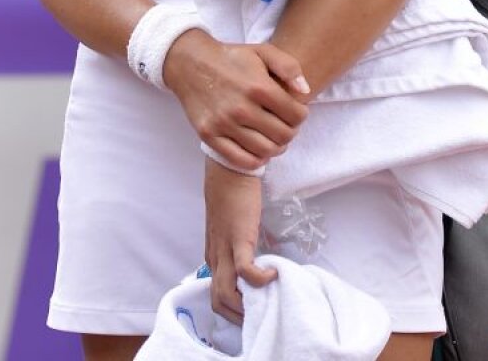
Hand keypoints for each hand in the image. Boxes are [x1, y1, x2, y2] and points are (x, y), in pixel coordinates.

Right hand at [164, 32, 308, 171]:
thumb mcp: (261, 51)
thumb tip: (305, 92)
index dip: (301, 114)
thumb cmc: (230, 58)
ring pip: (266, 151)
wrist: (190, 63)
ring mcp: (224, 123)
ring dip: (276, 147)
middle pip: (284, 136)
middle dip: (290, 131)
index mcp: (258, 87)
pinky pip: (242, 160)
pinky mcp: (210, 135)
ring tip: (272, 136)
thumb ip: (288, 66)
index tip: (294, 111)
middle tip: (284, 124)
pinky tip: (258, 149)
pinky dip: (256, 160)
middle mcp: (241, 107)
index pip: (296, 116)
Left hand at [204, 159, 274, 324]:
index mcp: (214, 255)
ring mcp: (225, 249)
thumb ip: (238, 245)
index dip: (232, 310)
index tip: (252, 312)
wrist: (228, 169)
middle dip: (239, 317)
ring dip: (247, 306)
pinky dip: (259, 280)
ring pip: (225, 293)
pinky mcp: (238, 239)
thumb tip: (257, 260)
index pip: (215, 295)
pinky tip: (273, 273)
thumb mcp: (231, 227)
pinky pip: (245, 270)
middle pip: (217, 301)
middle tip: (261, 315)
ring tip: (267, 300)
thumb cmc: (231, 195)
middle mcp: (216, 256)